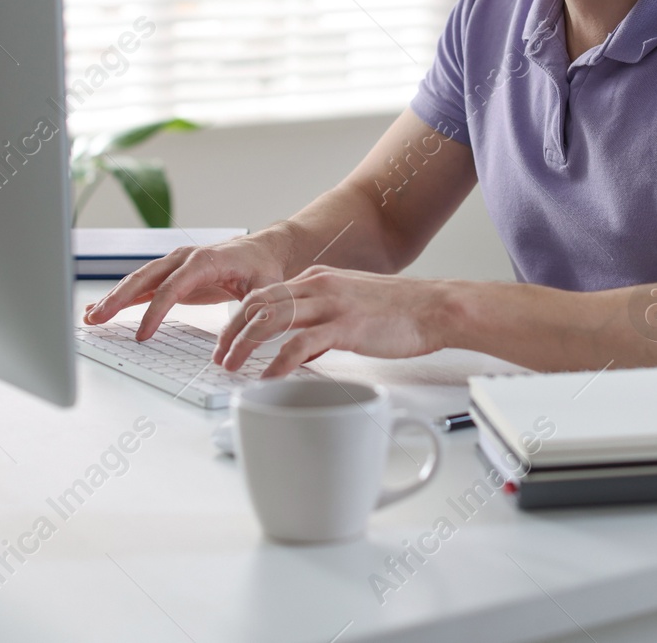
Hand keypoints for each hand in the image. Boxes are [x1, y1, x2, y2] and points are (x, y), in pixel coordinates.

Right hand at [82, 232, 288, 340]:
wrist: (261, 251)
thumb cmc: (263, 268)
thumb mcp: (267, 287)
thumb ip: (255, 308)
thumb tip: (244, 334)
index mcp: (204, 261)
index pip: (172, 287)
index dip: (155, 311)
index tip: (142, 335)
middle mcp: (184, 259)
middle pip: (145, 278)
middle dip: (118, 298)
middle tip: (96, 318)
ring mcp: (175, 265)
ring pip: (138, 281)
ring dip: (114, 298)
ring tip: (90, 317)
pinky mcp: (172, 276)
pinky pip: (143, 287)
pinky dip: (123, 298)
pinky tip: (102, 309)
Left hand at [212, 266, 449, 377]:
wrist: (436, 308)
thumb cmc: (402, 311)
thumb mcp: (354, 307)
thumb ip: (326, 323)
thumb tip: (306, 350)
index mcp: (319, 279)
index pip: (265, 293)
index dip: (240, 317)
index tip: (228, 338)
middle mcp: (320, 285)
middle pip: (258, 303)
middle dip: (231, 331)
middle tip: (220, 356)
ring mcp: (332, 304)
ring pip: (271, 319)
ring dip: (245, 346)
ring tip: (231, 368)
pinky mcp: (345, 326)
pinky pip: (300, 343)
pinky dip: (278, 362)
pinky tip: (268, 376)